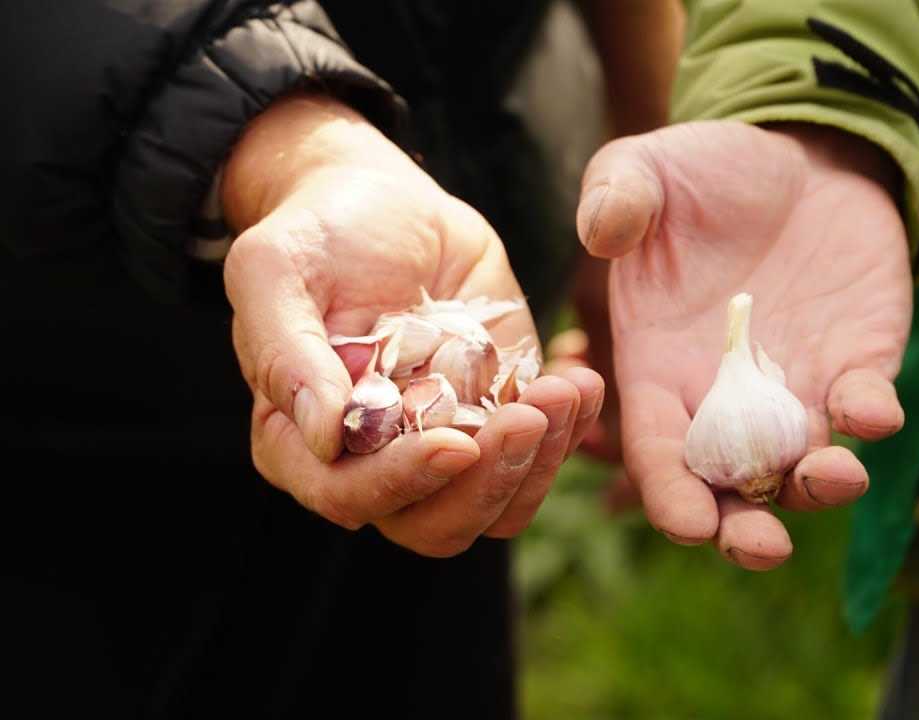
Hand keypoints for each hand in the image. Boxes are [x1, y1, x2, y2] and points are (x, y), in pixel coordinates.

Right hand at [222, 93, 603, 554]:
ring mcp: (446, 440)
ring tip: (565, 391)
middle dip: (489, 481)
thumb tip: (324, 435)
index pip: (349, 496)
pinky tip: (579, 378)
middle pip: (436, 523)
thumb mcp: (275, 270)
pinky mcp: (500, 411)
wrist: (383, 202)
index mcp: (303, 443)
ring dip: (541, 459)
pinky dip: (570, 426)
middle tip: (528, 414)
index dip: (402, 483)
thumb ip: (285, 351)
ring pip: (500, 501)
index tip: (456, 444)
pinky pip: (542, 451)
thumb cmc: (315, 234)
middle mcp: (377, 460)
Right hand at [576, 121, 911, 569]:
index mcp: (660, 368)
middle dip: (745, 529)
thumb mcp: (648, 170)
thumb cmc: (708, 172)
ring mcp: (796, 387)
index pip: (659, 450)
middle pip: (732, 487)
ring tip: (832, 475)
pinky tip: (872, 412)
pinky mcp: (859, 363)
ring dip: (818, 486)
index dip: (671, 493)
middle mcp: (726, 396)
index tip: (688, 524)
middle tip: (764, 547)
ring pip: (803, 467)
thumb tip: (601, 231)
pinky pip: (865, 407)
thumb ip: (617, 196)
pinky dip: (870, 417)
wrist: (801, 159)